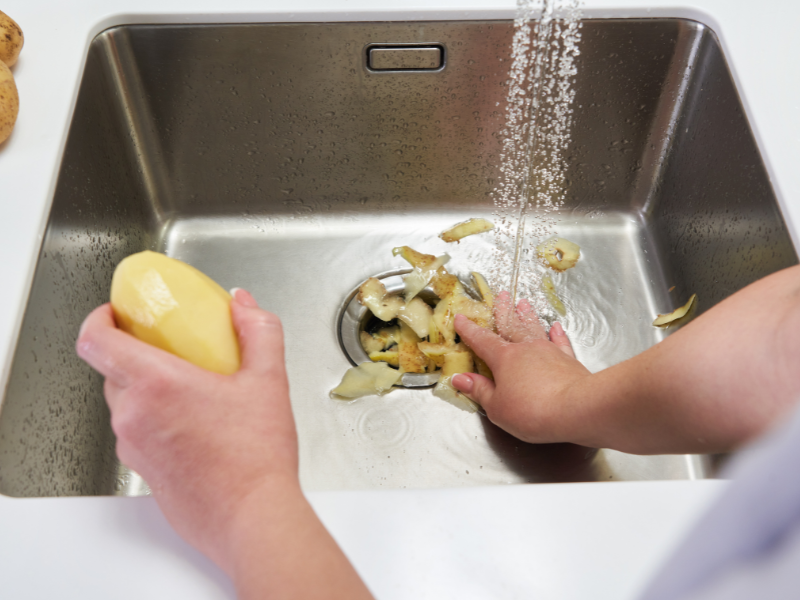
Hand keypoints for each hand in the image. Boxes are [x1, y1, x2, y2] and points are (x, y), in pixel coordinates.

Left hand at [76, 289, 296, 571]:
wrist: (253, 517)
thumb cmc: (256, 459)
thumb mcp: (269, 380)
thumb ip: (258, 331)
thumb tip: (244, 306)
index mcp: (156, 385)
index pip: (95, 341)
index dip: (98, 319)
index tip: (115, 314)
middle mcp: (133, 416)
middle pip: (111, 370)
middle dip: (134, 353)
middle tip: (168, 348)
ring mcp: (133, 447)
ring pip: (125, 404)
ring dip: (147, 389)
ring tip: (190, 388)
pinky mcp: (143, 471)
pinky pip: (137, 433)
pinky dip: (155, 419)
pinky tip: (195, 424)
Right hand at [452, 291, 591, 443]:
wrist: (577, 409)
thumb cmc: (532, 411)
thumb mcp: (497, 407)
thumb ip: (479, 390)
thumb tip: (460, 378)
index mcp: (504, 359)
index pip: (482, 340)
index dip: (470, 330)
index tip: (461, 319)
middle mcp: (526, 349)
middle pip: (511, 325)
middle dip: (503, 311)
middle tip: (501, 295)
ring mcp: (549, 352)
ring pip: (535, 329)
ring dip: (528, 316)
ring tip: (523, 303)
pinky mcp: (569, 361)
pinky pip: (561, 342)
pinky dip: (558, 334)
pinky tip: (556, 327)